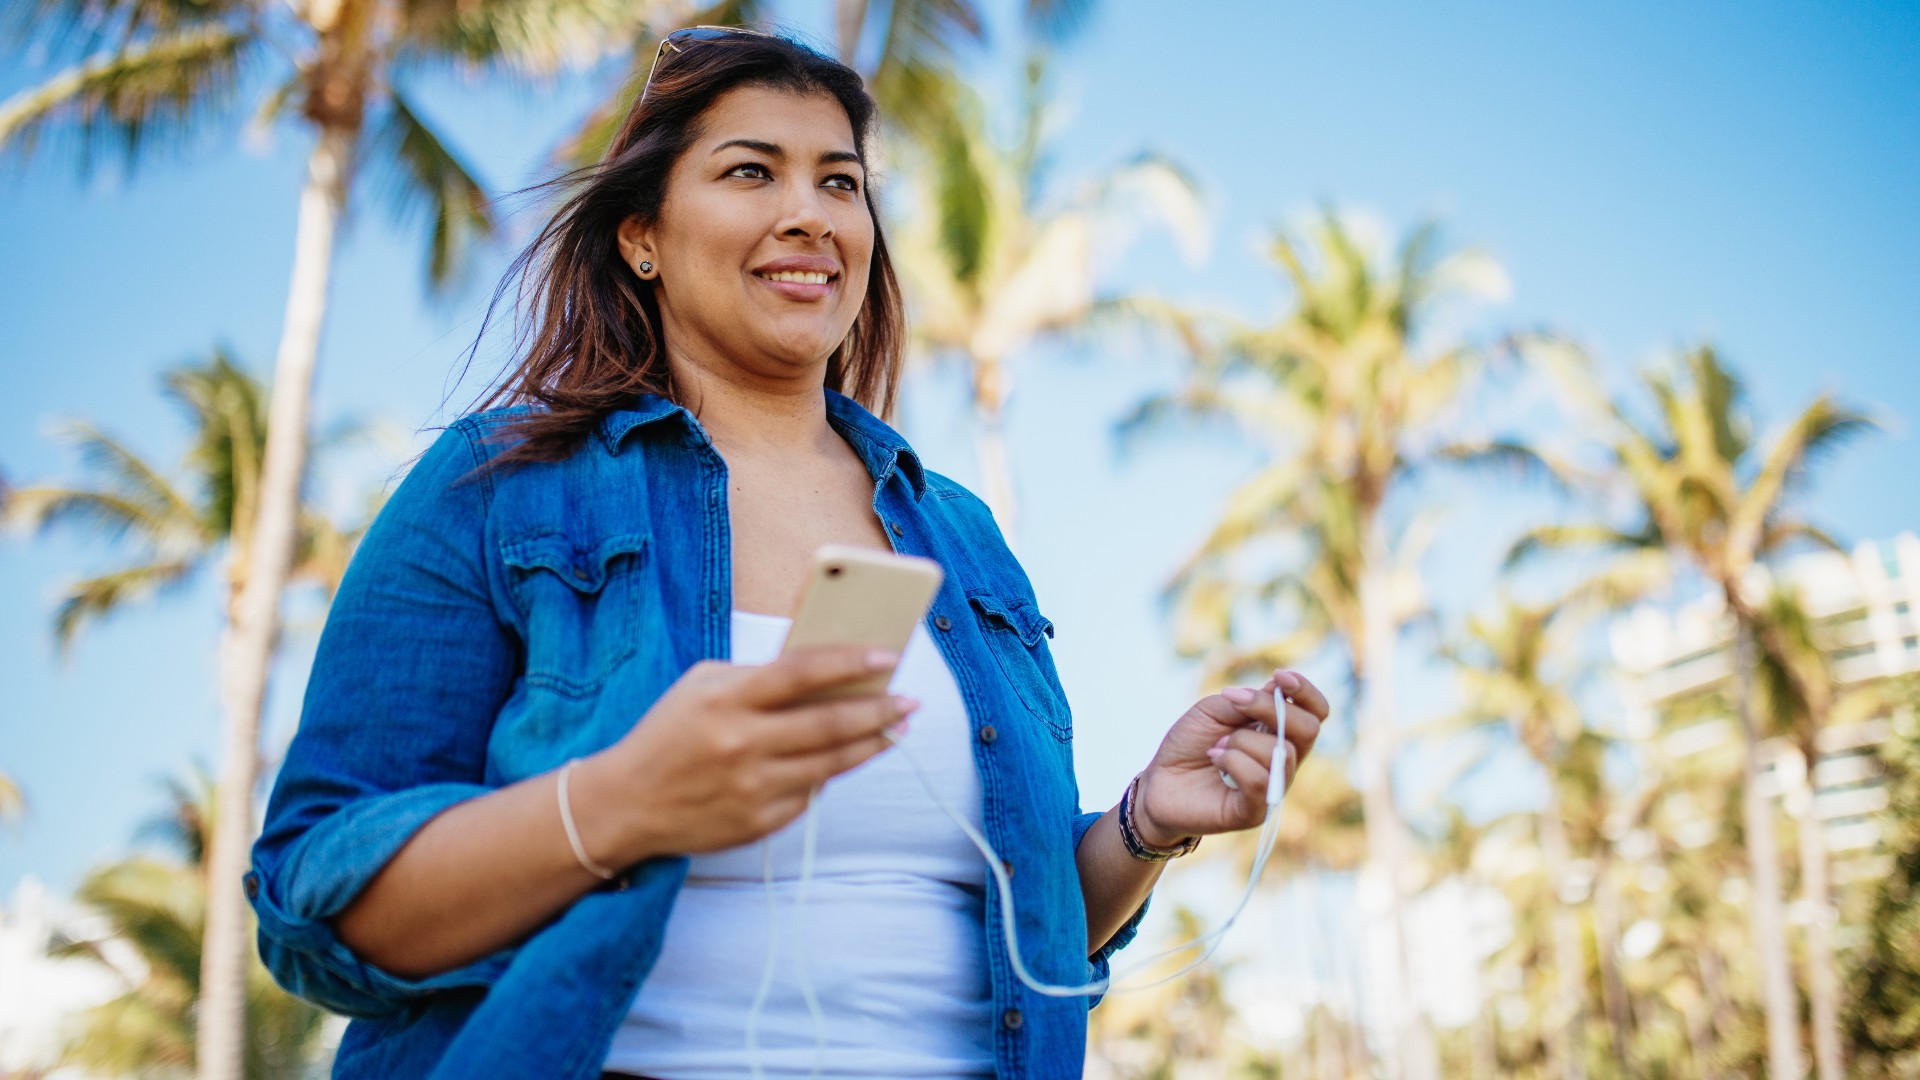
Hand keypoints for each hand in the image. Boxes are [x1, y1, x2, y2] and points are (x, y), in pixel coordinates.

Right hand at [587, 646, 918, 861]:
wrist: (626, 804)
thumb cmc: (671, 733)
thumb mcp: (703, 685)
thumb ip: (758, 675)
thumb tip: (825, 671)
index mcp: (728, 698)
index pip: (802, 673)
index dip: (850, 663)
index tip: (888, 657)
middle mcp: (743, 743)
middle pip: (830, 724)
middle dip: (880, 711)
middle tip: (910, 702)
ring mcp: (752, 787)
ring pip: (833, 765)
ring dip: (872, 745)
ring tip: (896, 729)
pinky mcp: (758, 822)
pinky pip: (809, 795)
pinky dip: (828, 776)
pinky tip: (839, 761)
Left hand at [1131, 669, 1328, 848]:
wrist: (1160, 781)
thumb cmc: (1190, 744)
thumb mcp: (1214, 710)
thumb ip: (1248, 701)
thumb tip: (1278, 689)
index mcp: (1279, 732)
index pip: (1316, 712)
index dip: (1305, 691)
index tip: (1279, 675)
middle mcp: (1283, 759)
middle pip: (1308, 730)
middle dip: (1270, 709)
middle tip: (1234, 704)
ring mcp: (1272, 787)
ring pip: (1280, 754)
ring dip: (1241, 740)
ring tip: (1216, 745)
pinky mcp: (1255, 811)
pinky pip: (1258, 780)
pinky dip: (1232, 761)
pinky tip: (1215, 758)